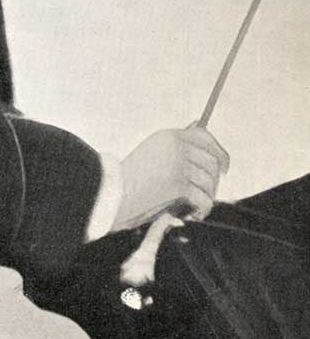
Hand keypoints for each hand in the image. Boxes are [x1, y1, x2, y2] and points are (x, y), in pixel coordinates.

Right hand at [112, 123, 229, 231]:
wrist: (113, 193)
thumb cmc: (131, 177)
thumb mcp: (152, 152)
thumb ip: (175, 144)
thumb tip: (197, 125)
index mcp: (168, 136)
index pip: (204, 137)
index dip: (219, 152)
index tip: (224, 167)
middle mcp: (175, 146)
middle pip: (212, 161)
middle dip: (214, 181)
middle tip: (206, 196)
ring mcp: (177, 164)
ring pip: (209, 182)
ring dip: (207, 198)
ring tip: (196, 208)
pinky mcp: (177, 184)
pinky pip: (203, 198)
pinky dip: (202, 210)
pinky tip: (193, 214)